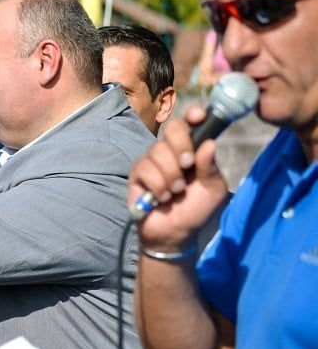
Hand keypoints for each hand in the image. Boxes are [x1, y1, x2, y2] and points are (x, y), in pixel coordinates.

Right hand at [128, 105, 229, 248]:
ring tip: (176, 192)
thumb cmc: (195, 209)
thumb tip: (209, 143)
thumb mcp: (212, 190)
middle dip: (181, 146)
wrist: (174, 233)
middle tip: (187, 165)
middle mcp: (171, 150)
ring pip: (159, 151)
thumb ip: (210, 167)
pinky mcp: (137, 174)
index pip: (191, 123)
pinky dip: (158, 186)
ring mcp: (152, 160)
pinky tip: (161, 198)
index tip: (198, 116)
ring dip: (171, 176)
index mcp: (192, 149)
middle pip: (172, 128)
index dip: (194, 115)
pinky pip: (146, 169)